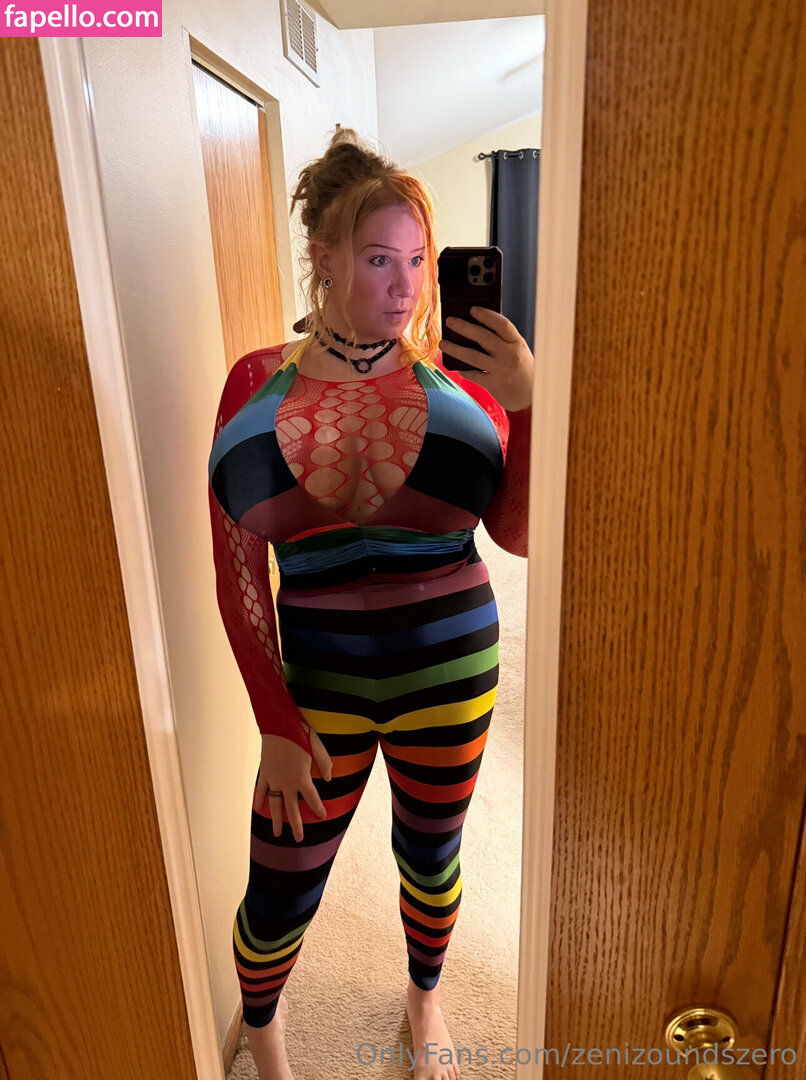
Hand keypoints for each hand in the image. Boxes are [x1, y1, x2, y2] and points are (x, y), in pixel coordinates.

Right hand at [254, 728, 332, 842]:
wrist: (278, 725)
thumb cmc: (300, 734)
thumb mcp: (318, 748)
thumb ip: (325, 764)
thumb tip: (329, 779)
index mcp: (302, 778)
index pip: (312, 799)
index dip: (318, 809)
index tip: (322, 816)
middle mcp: (287, 783)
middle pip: (292, 809)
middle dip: (296, 825)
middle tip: (299, 839)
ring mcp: (274, 779)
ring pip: (275, 805)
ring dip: (276, 820)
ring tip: (277, 834)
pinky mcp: (265, 772)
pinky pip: (261, 790)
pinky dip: (259, 800)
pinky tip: (258, 810)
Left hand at [439, 307, 533, 411]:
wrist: (532, 396)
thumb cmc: (522, 369)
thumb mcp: (518, 350)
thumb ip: (502, 340)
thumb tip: (473, 329)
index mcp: (517, 342)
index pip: (501, 324)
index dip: (486, 315)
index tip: (472, 309)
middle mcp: (509, 355)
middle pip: (483, 337)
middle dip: (463, 327)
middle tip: (449, 321)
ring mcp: (501, 370)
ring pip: (472, 356)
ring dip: (455, 349)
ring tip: (443, 343)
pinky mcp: (494, 384)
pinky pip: (473, 375)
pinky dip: (464, 370)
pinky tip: (457, 367)